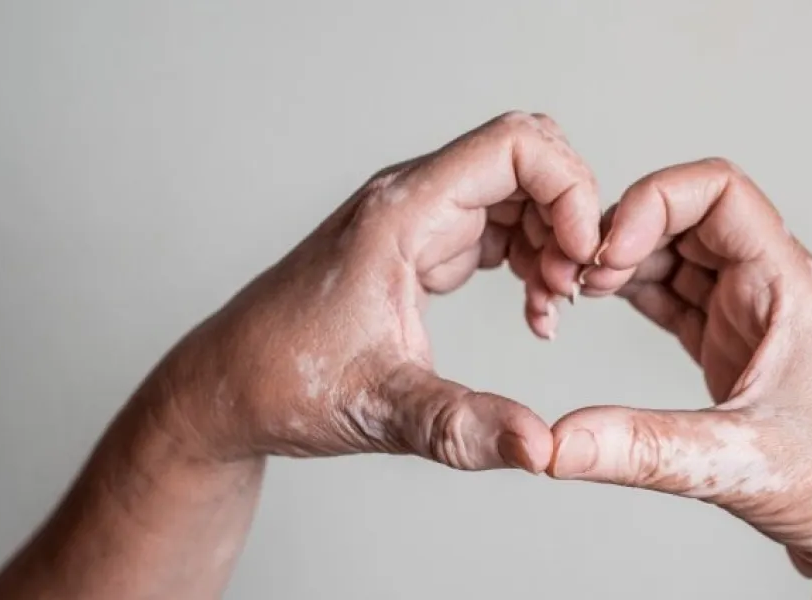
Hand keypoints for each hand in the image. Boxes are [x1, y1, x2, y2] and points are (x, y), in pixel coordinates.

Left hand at [159, 111, 600, 471]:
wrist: (230, 390)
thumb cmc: (286, 383)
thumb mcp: (381, 410)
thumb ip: (463, 426)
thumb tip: (541, 449)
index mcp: (401, 215)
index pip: (514, 146)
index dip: (569, 190)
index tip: (581, 261)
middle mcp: (412, 201)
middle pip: (527, 159)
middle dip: (571, 215)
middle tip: (573, 289)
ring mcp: (418, 221)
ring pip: (519, 192)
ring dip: (555, 240)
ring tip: (552, 308)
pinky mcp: (422, 247)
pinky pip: (500, 226)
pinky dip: (533, 258)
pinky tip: (534, 312)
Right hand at [541, 160, 811, 596]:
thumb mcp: (737, 461)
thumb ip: (642, 449)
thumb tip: (555, 444)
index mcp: (789, 284)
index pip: (720, 192)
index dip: (656, 201)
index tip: (609, 251)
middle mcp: (770, 287)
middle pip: (685, 218)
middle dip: (626, 232)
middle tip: (578, 277)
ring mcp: (749, 316)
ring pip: (674, 256)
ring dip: (622, 264)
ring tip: (576, 294)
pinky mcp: (731, 348)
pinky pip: (673, 298)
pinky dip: (632, 296)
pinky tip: (596, 308)